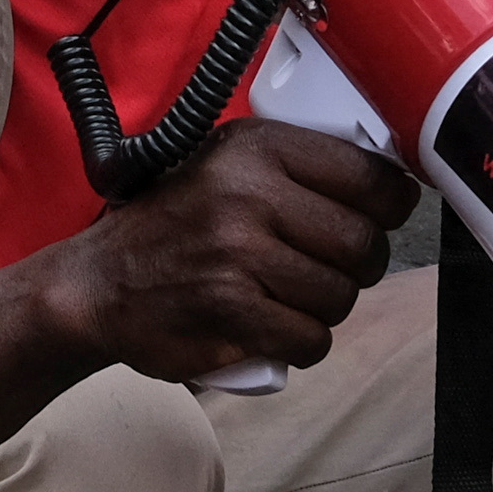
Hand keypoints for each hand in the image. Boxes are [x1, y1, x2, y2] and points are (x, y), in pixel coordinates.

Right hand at [39, 115, 411, 381]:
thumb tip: (396, 186)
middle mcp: (248, 194)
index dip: (390, 206)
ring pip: (341, 296)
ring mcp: (239, 254)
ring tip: (288, 297)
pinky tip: (274, 329)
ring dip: (325, 308)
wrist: (95, 285)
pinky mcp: (232, 310)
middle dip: (359, 266)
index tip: (379, 218)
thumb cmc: (175, 227)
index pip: (370, 177)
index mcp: (257, 148)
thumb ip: (298, 168)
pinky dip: (301, 343)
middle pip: (363, 243)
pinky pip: (311, 338)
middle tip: (329, 268)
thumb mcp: (228, 168)